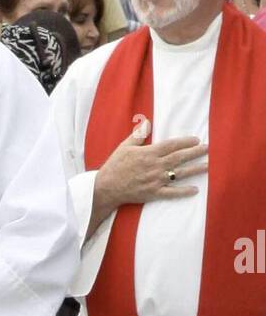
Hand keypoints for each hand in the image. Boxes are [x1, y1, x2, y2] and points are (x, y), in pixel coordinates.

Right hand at [89, 126, 206, 238]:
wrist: (106, 188)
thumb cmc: (115, 166)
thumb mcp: (124, 147)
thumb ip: (138, 135)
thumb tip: (147, 122)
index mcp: (149, 153)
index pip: (171, 145)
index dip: (185, 142)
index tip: (196, 140)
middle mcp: (155, 166)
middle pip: (179, 158)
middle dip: (195, 152)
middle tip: (208, 149)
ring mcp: (155, 180)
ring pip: (179, 174)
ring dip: (195, 169)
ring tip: (208, 166)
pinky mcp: (153, 193)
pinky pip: (171, 193)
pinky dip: (183, 192)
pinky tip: (195, 190)